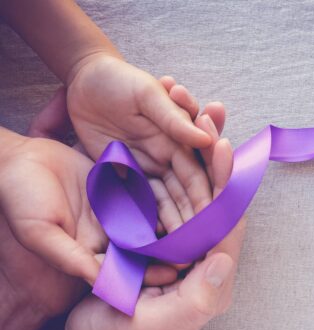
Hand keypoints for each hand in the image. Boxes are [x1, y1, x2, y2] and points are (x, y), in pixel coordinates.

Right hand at [33, 132, 245, 329]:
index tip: (224, 152)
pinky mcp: (162, 243)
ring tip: (199, 125)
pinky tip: (172, 147)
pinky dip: (174, 175)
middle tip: (214, 127)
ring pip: (197, 201)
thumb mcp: (152, 327)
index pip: (227, 231)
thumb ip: (194, 299)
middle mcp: (203, 264)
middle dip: (217, 168)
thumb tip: (224, 260)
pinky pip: (173, 204)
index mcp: (210, 284)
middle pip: (216, 209)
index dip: (227, 191)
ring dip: (200, 165)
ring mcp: (182, 251)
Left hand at [68, 55, 226, 235]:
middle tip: (196, 244)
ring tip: (177, 249)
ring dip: (173, 223)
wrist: (84, 79)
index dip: (205, 196)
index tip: (210, 220)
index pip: (197, 173)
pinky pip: (138, 200)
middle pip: (185, 193)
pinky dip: (146, 218)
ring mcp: (147, 168)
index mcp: (179, 139)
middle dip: (192, 218)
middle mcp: (168, 157)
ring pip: (165, 201)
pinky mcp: (124, 173)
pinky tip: (151, 238)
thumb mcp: (148, 94)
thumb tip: (206, 141)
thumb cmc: (120, 80)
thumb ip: (175, 118)